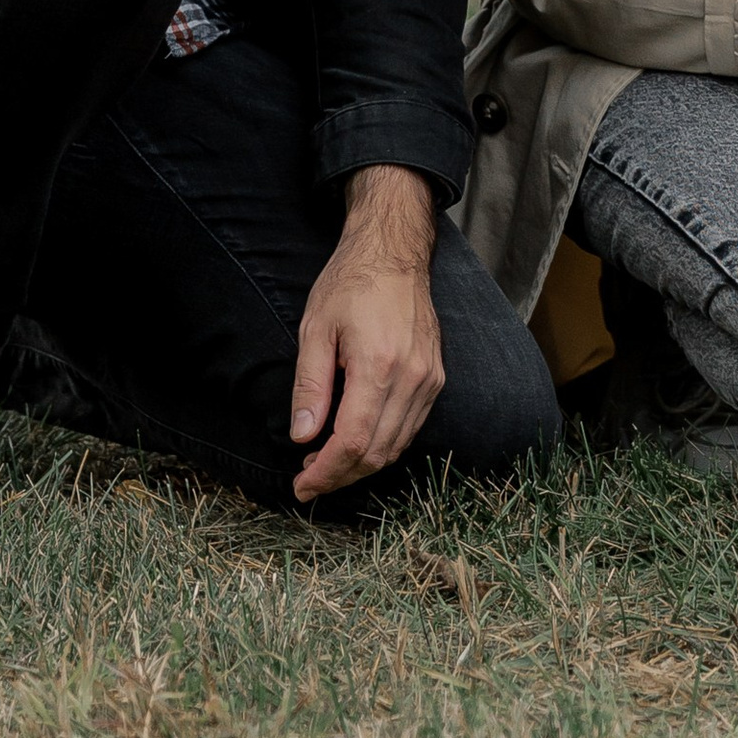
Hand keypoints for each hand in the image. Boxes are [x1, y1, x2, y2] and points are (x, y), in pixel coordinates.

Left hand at [290, 167, 443, 502]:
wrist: (394, 252)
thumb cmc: (350, 284)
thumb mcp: (315, 328)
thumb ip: (309, 386)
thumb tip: (302, 437)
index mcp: (378, 364)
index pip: (353, 442)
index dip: (326, 472)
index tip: (301, 485)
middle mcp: (412, 377)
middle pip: (377, 453)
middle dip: (339, 475)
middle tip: (308, 477)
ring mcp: (429, 379)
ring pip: (396, 447)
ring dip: (361, 465)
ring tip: (326, 461)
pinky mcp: (436, 377)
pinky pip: (411, 428)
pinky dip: (383, 445)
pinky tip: (357, 440)